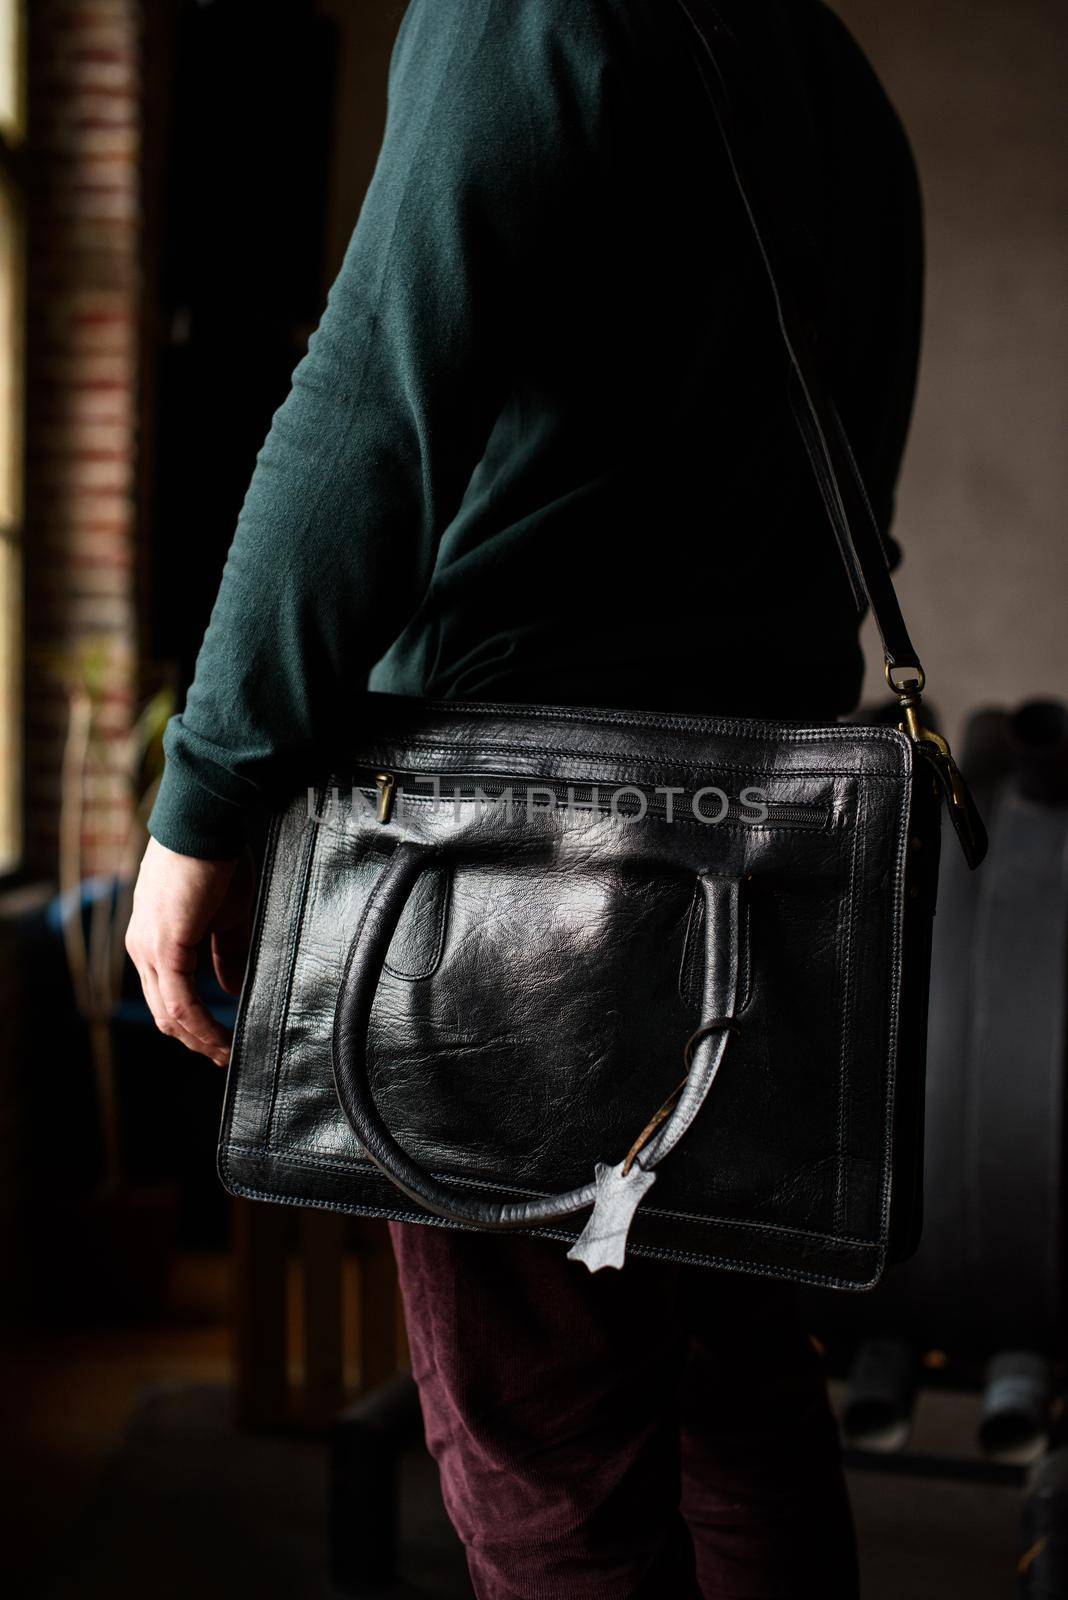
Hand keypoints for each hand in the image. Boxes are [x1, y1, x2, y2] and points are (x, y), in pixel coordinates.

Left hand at [125, 837, 256, 1066]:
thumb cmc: (217, 861)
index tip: (222, 1043)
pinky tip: (222, 1035)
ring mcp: (149, 949)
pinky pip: (180, 1000)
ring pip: (169, 1013)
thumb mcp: (227, 917)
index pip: (167, 997)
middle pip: (164, 1013)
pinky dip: (202, 1024)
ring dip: (200, 1039)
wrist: (206, 824)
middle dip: (196, 1041)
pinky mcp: (165, 945)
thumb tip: (230, 989)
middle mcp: (142, 949)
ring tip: (227, 1053)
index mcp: (152, 941)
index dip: (194, 1026)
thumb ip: (226, 955)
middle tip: (226, 1057)